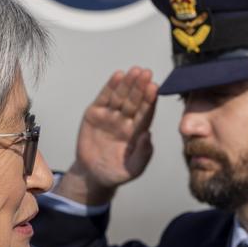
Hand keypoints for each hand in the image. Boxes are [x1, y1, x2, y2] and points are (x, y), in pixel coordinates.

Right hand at [59, 67, 157, 204]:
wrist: (92, 176)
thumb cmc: (116, 173)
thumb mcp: (133, 169)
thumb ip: (143, 154)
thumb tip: (149, 135)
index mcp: (137, 133)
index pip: (145, 113)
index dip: (149, 100)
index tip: (155, 87)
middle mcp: (125, 121)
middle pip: (134, 101)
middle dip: (140, 87)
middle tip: (146, 73)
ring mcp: (110, 116)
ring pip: (121, 97)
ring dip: (128, 83)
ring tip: (134, 71)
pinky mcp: (95, 114)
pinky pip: (104, 98)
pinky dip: (110, 87)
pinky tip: (118, 76)